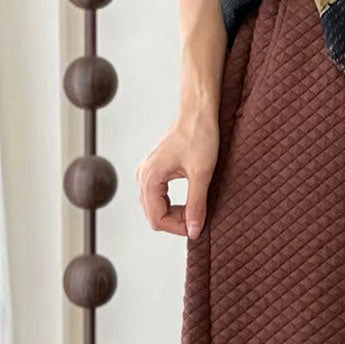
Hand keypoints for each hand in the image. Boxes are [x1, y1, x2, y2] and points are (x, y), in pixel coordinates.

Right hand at [136, 108, 218, 239]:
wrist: (198, 113)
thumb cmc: (199, 136)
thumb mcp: (201, 174)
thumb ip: (196, 205)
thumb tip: (193, 230)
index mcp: (150, 177)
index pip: (157, 219)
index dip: (178, 228)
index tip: (197, 227)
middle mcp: (143, 176)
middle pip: (154, 216)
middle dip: (176, 222)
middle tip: (198, 218)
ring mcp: (147, 173)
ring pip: (156, 208)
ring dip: (175, 214)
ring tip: (196, 209)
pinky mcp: (154, 172)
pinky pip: (159, 198)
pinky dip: (174, 205)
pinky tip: (190, 202)